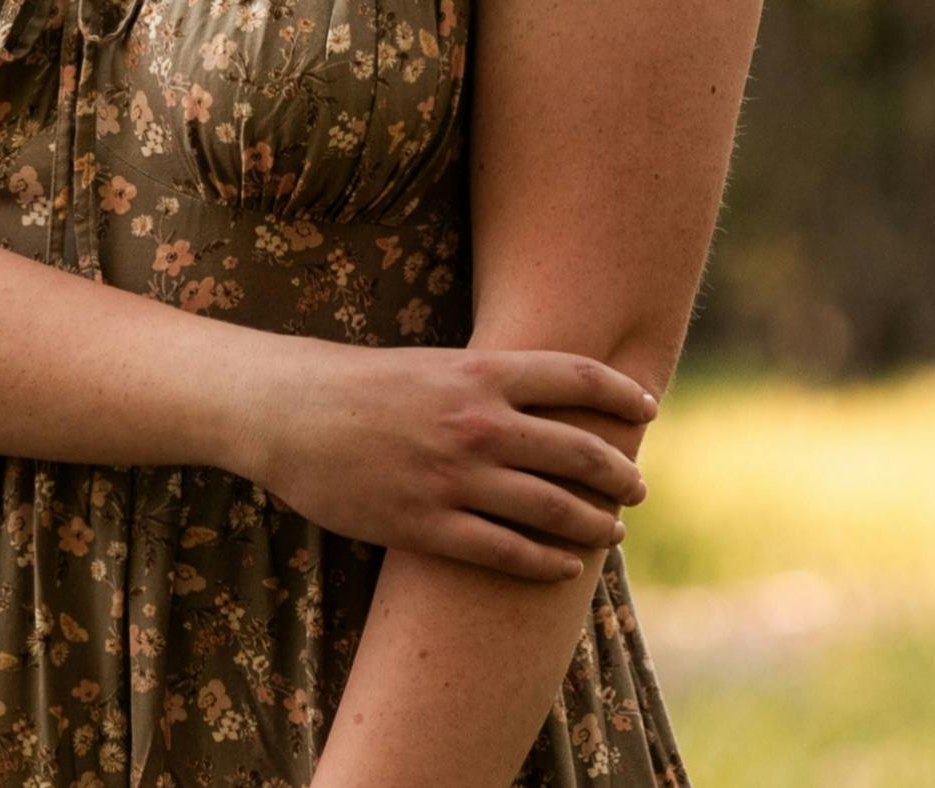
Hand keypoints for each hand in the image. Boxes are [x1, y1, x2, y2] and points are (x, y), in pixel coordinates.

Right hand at [231, 338, 653, 580]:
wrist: (288, 411)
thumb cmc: (359, 382)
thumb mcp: (430, 363)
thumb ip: (485, 380)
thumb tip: (541, 397)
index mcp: (478, 371)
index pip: (575, 375)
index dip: (620, 391)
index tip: (646, 405)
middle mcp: (477, 422)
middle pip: (577, 449)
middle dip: (618, 473)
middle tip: (637, 488)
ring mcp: (454, 477)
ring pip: (550, 509)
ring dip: (591, 524)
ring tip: (610, 531)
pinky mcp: (426, 525)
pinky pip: (504, 553)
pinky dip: (544, 564)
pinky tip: (563, 570)